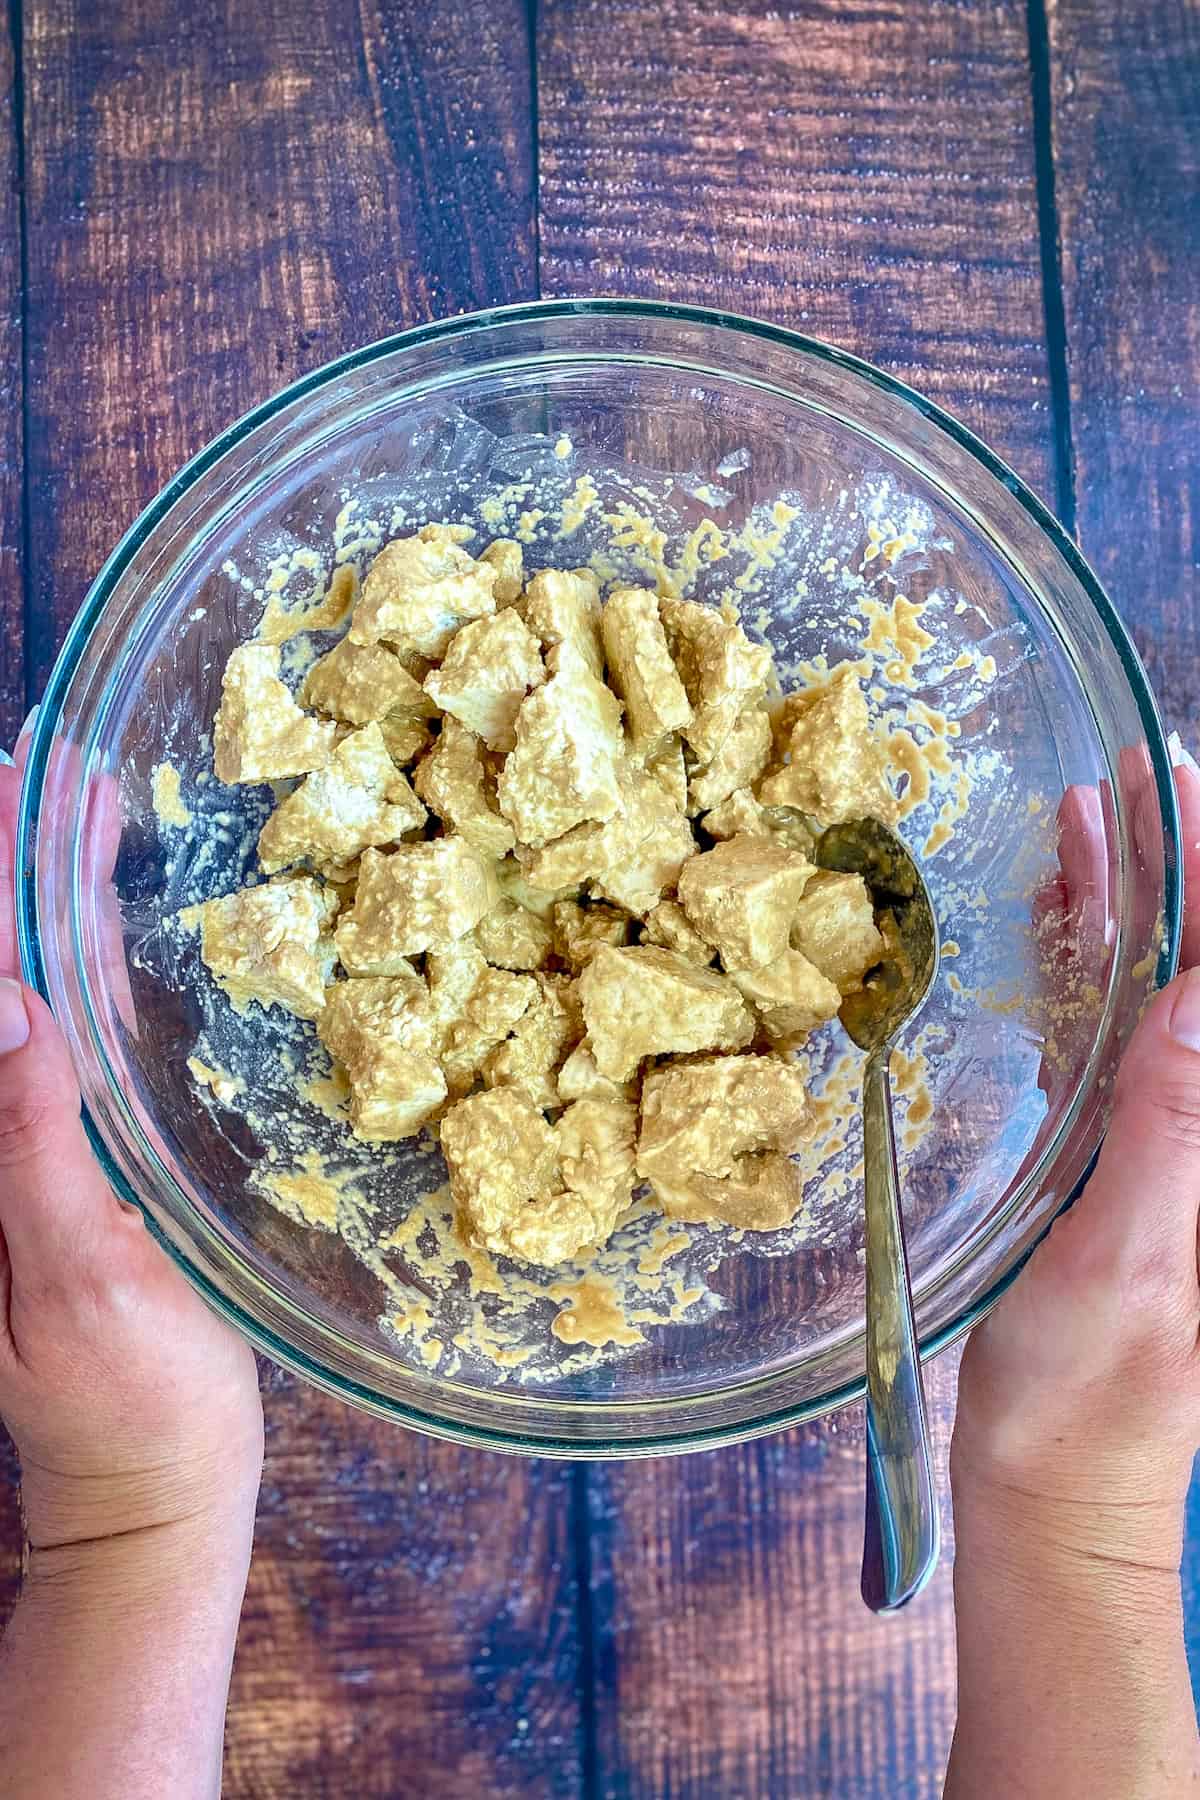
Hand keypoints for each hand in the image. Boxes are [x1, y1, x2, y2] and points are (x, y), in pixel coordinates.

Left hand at [0, 727, 262, 1557]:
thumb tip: (7, 1001)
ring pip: (35, 990)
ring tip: (78, 798)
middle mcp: (0, 1126)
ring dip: (48, 893)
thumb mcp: (80, 1274)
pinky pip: (79, 1033)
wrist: (156, 1477)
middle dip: (12, 863)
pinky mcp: (87, 1151)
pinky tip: (108, 907)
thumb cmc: (127, 1395)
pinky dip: (89, 956)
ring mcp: (42, 1134)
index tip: (9, 787)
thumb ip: (30, 1140)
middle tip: (43, 763)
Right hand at [953, 751, 1199, 1561]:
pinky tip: (1060, 921)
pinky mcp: (1126, 1157)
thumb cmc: (1086, 1398)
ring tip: (1088, 816)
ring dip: (1133, 902)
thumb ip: (1169, 1131)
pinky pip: (1118, 1036)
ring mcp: (1174, 1138)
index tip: (1179, 787)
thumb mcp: (1121, 1266)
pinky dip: (1090, 967)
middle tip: (1132, 773)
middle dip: (1181, 864)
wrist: (1050, 1481)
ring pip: (1163, 990)